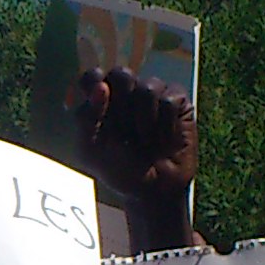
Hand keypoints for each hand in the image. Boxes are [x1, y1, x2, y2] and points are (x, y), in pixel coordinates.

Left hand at [76, 65, 196, 216]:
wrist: (152, 191)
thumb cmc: (119, 170)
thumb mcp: (91, 150)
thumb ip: (86, 118)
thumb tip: (100, 86)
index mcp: (101, 102)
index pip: (93, 76)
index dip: (94, 81)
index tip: (98, 98)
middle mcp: (127, 94)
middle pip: (121, 73)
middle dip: (121, 101)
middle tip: (123, 127)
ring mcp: (154, 96)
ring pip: (147, 87)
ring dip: (144, 119)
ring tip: (145, 140)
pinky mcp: (178, 102)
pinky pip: (170, 99)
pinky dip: (165, 123)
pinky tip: (165, 138)